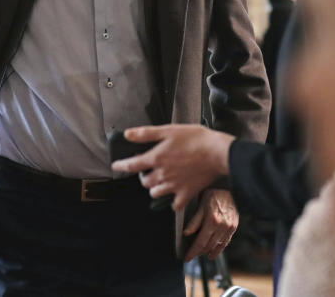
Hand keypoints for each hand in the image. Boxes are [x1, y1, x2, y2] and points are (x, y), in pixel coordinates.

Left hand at [110, 124, 234, 211]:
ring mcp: (174, 186)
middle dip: (143, 176)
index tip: (116, 166)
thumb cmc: (196, 139)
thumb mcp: (169, 130)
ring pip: (155, 193)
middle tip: (150, 169)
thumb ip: (146, 134)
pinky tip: (174, 194)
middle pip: (144, 182)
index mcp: (156, 158)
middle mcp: (162, 174)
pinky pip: (174, 204)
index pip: (132, 165)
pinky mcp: (186, 194)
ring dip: (155, 188)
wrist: (218, 153)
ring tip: (161, 181)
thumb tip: (128, 134)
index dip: (122, 166)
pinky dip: (172, 201)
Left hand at [183, 189, 238, 260]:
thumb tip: (186, 233)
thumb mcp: (201, 205)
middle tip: (191, 255)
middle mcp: (222, 226)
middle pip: (208, 246)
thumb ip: (195, 221)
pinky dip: (218, 249)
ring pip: (216, 246)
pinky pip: (225, 242)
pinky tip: (212, 253)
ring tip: (199, 254)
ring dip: (207, 252)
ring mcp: (229, 228)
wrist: (229, 189)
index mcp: (212, 221)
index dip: (192, 252)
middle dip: (198, 252)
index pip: (200, 242)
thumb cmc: (212, 195)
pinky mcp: (233, 227)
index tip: (187, 258)